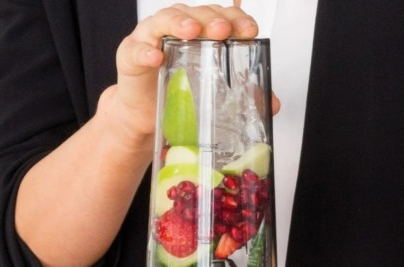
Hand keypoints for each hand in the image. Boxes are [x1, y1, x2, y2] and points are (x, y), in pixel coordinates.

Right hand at [103, 3, 259, 141]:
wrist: (147, 116)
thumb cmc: (181, 93)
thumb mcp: (217, 94)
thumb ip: (246, 95)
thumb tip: (272, 103)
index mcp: (202, 33)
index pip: (222, 17)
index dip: (236, 19)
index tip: (250, 30)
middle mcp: (177, 29)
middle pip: (195, 13)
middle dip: (212, 19)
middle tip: (222, 30)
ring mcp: (152, 39)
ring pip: (164, 20)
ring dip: (179, 23)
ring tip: (191, 31)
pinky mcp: (130, 57)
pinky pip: (136, 50)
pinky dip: (145, 52)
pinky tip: (155, 57)